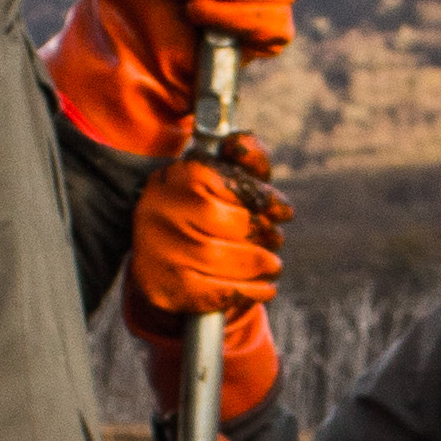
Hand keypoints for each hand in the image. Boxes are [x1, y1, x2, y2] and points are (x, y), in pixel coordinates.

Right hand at [124, 133, 286, 420]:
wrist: (156, 256)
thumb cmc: (202, 209)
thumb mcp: (223, 179)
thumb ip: (244, 156)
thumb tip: (242, 147)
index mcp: (181, 175)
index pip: (238, 187)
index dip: (267, 202)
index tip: (284, 213)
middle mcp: (164, 209)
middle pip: (238, 225)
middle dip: (266, 235)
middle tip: (276, 241)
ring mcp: (160, 250)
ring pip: (228, 262)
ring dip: (261, 266)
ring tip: (272, 266)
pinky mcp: (164, 287)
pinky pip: (218, 294)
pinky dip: (250, 293)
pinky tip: (264, 289)